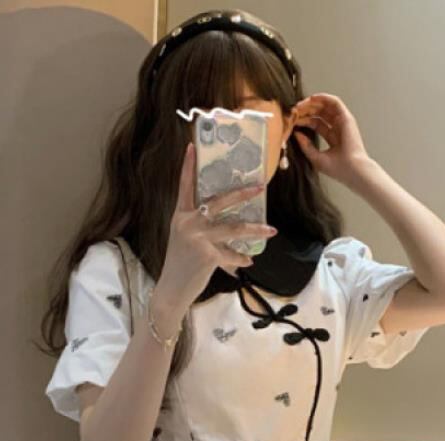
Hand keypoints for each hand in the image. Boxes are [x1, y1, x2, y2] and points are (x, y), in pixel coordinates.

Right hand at [156, 142, 276, 306]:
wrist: (172, 289)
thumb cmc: (180, 263)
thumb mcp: (184, 239)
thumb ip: (200, 226)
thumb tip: (226, 221)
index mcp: (180, 215)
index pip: (184, 186)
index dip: (187, 166)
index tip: (191, 146)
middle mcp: (188, 223)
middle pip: (220, 202)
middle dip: (242, 194)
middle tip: (260, 187)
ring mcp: (198, 238)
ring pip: (234, 228)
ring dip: (256, 230)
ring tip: (271, 231)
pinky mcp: (208, 255)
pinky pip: (232, 254)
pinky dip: (241, 258)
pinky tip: (248, 261)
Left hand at [293, 92, 371, 183]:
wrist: (352, 170)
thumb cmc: (338, 168)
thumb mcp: (316, 158)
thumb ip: (306, 146)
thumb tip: (297, 134)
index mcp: (332, 138)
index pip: (316, 123)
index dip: (304, 119)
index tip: (293, 120)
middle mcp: (338, 128)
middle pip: (320, 113)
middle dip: (306, 110)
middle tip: (294, 110)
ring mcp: (343, 122)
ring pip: (326, 106)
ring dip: (313, 102)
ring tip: (300, 104)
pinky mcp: (346, 118)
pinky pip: (335, 102)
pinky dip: (323, 97)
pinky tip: (312, 98)